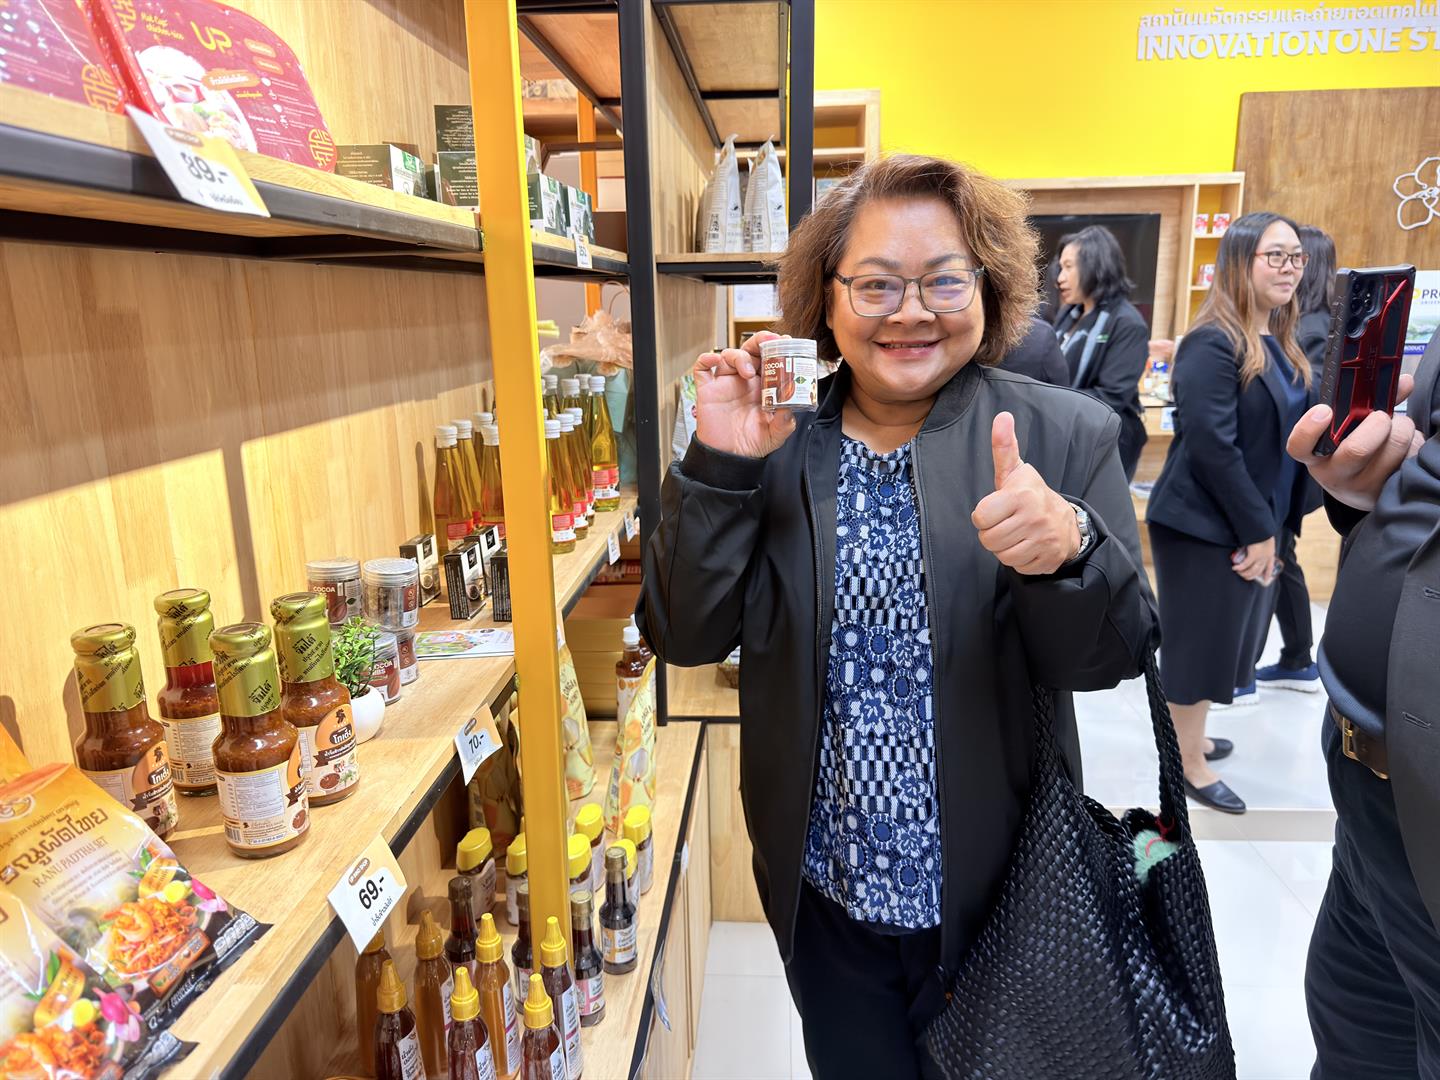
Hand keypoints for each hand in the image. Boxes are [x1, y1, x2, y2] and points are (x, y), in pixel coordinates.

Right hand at [693, 331, 797, 458]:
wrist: (729, 458)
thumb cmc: (751, 444)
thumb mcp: (775, 435)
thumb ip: (784, 423)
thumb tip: (789, 410)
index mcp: (762, 387)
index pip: (770, 360)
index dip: (777, 348)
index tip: (786, 343)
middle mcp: (743, 382)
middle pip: (750, 350)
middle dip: (760, 341)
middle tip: (770, 341)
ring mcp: (724, 384)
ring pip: (729, 355)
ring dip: (739, 356)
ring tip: (748, 370)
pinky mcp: (707, 390)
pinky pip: (702, 368)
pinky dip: (706, 358)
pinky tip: (714, 360)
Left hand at [972, 412, 1081, 574]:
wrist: (1067, 522)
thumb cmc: (1030, 495)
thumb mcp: (1015, 471)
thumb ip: (1004, 446)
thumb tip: (1001, 416)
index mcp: (1021, 496)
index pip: (981, 517)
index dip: (984, 515)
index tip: (996, 509)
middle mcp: (1034, 518)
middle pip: (989, 540)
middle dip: (992, 533)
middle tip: (1006, 523)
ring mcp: (1044, 541)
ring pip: (1002, 556)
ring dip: (1004, 548)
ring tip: (1016, 534)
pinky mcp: (1048, 560)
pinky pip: (1018, 567)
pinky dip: (1019, 560)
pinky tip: (1027, 545)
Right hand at [1231, 536, 1276, 581]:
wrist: (1262, 528)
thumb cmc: (1262, 532)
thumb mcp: (1265, 540)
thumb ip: (1261, 545)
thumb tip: (1252, 548)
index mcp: (1270, 554)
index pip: (1270, 567)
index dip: (1267, 574)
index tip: (1265, 580)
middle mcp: (1266, 557)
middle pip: (1258, 571)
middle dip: (1250, 576)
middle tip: (1244, 576)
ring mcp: (1260, 557)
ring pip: (1252, 570)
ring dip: (1244, 573)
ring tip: (1238, 572)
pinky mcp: (1253, 555)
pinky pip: (1245, 564)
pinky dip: (1239, 567)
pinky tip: (1234, 568)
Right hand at [1287, 374, 1423, 511]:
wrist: (1363, 490)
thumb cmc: (1353, 450)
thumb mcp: (1347, 431)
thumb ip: (1369, 403)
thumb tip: (1405, 382)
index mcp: (1316, 457)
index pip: (1299, 447)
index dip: (1309, 428)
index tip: (1325, 410)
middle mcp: (1336, 476)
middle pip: (1357, 449)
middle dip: (1378, 423)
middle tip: (1382, 416)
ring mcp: (1364, 488)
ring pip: (1393, 448)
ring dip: (1404, 428)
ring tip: (1399, 429)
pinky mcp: (1390, 491)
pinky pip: (1411, 458)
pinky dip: (1415, 444)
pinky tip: (1406, 448)